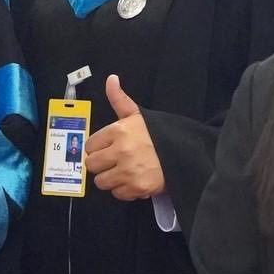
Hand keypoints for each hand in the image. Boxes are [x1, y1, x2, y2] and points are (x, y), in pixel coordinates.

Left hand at [89, 75, 164, 201]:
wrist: (183, 153)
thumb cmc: (158, 134)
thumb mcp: (138, 114)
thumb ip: (119, 99)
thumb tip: (111, 79)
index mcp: (118, 131)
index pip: (90, 145)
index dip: (97, 148)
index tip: (106, 148)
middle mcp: (120, 151)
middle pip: (92, 165)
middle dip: (101, 164)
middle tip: (112, 161)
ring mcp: (128, 171)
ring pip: (102, 182)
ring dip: (110, 178)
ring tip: (123, 171)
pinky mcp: (137, 188)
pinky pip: (118, 193)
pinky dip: (124, 190)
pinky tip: (133, 180)